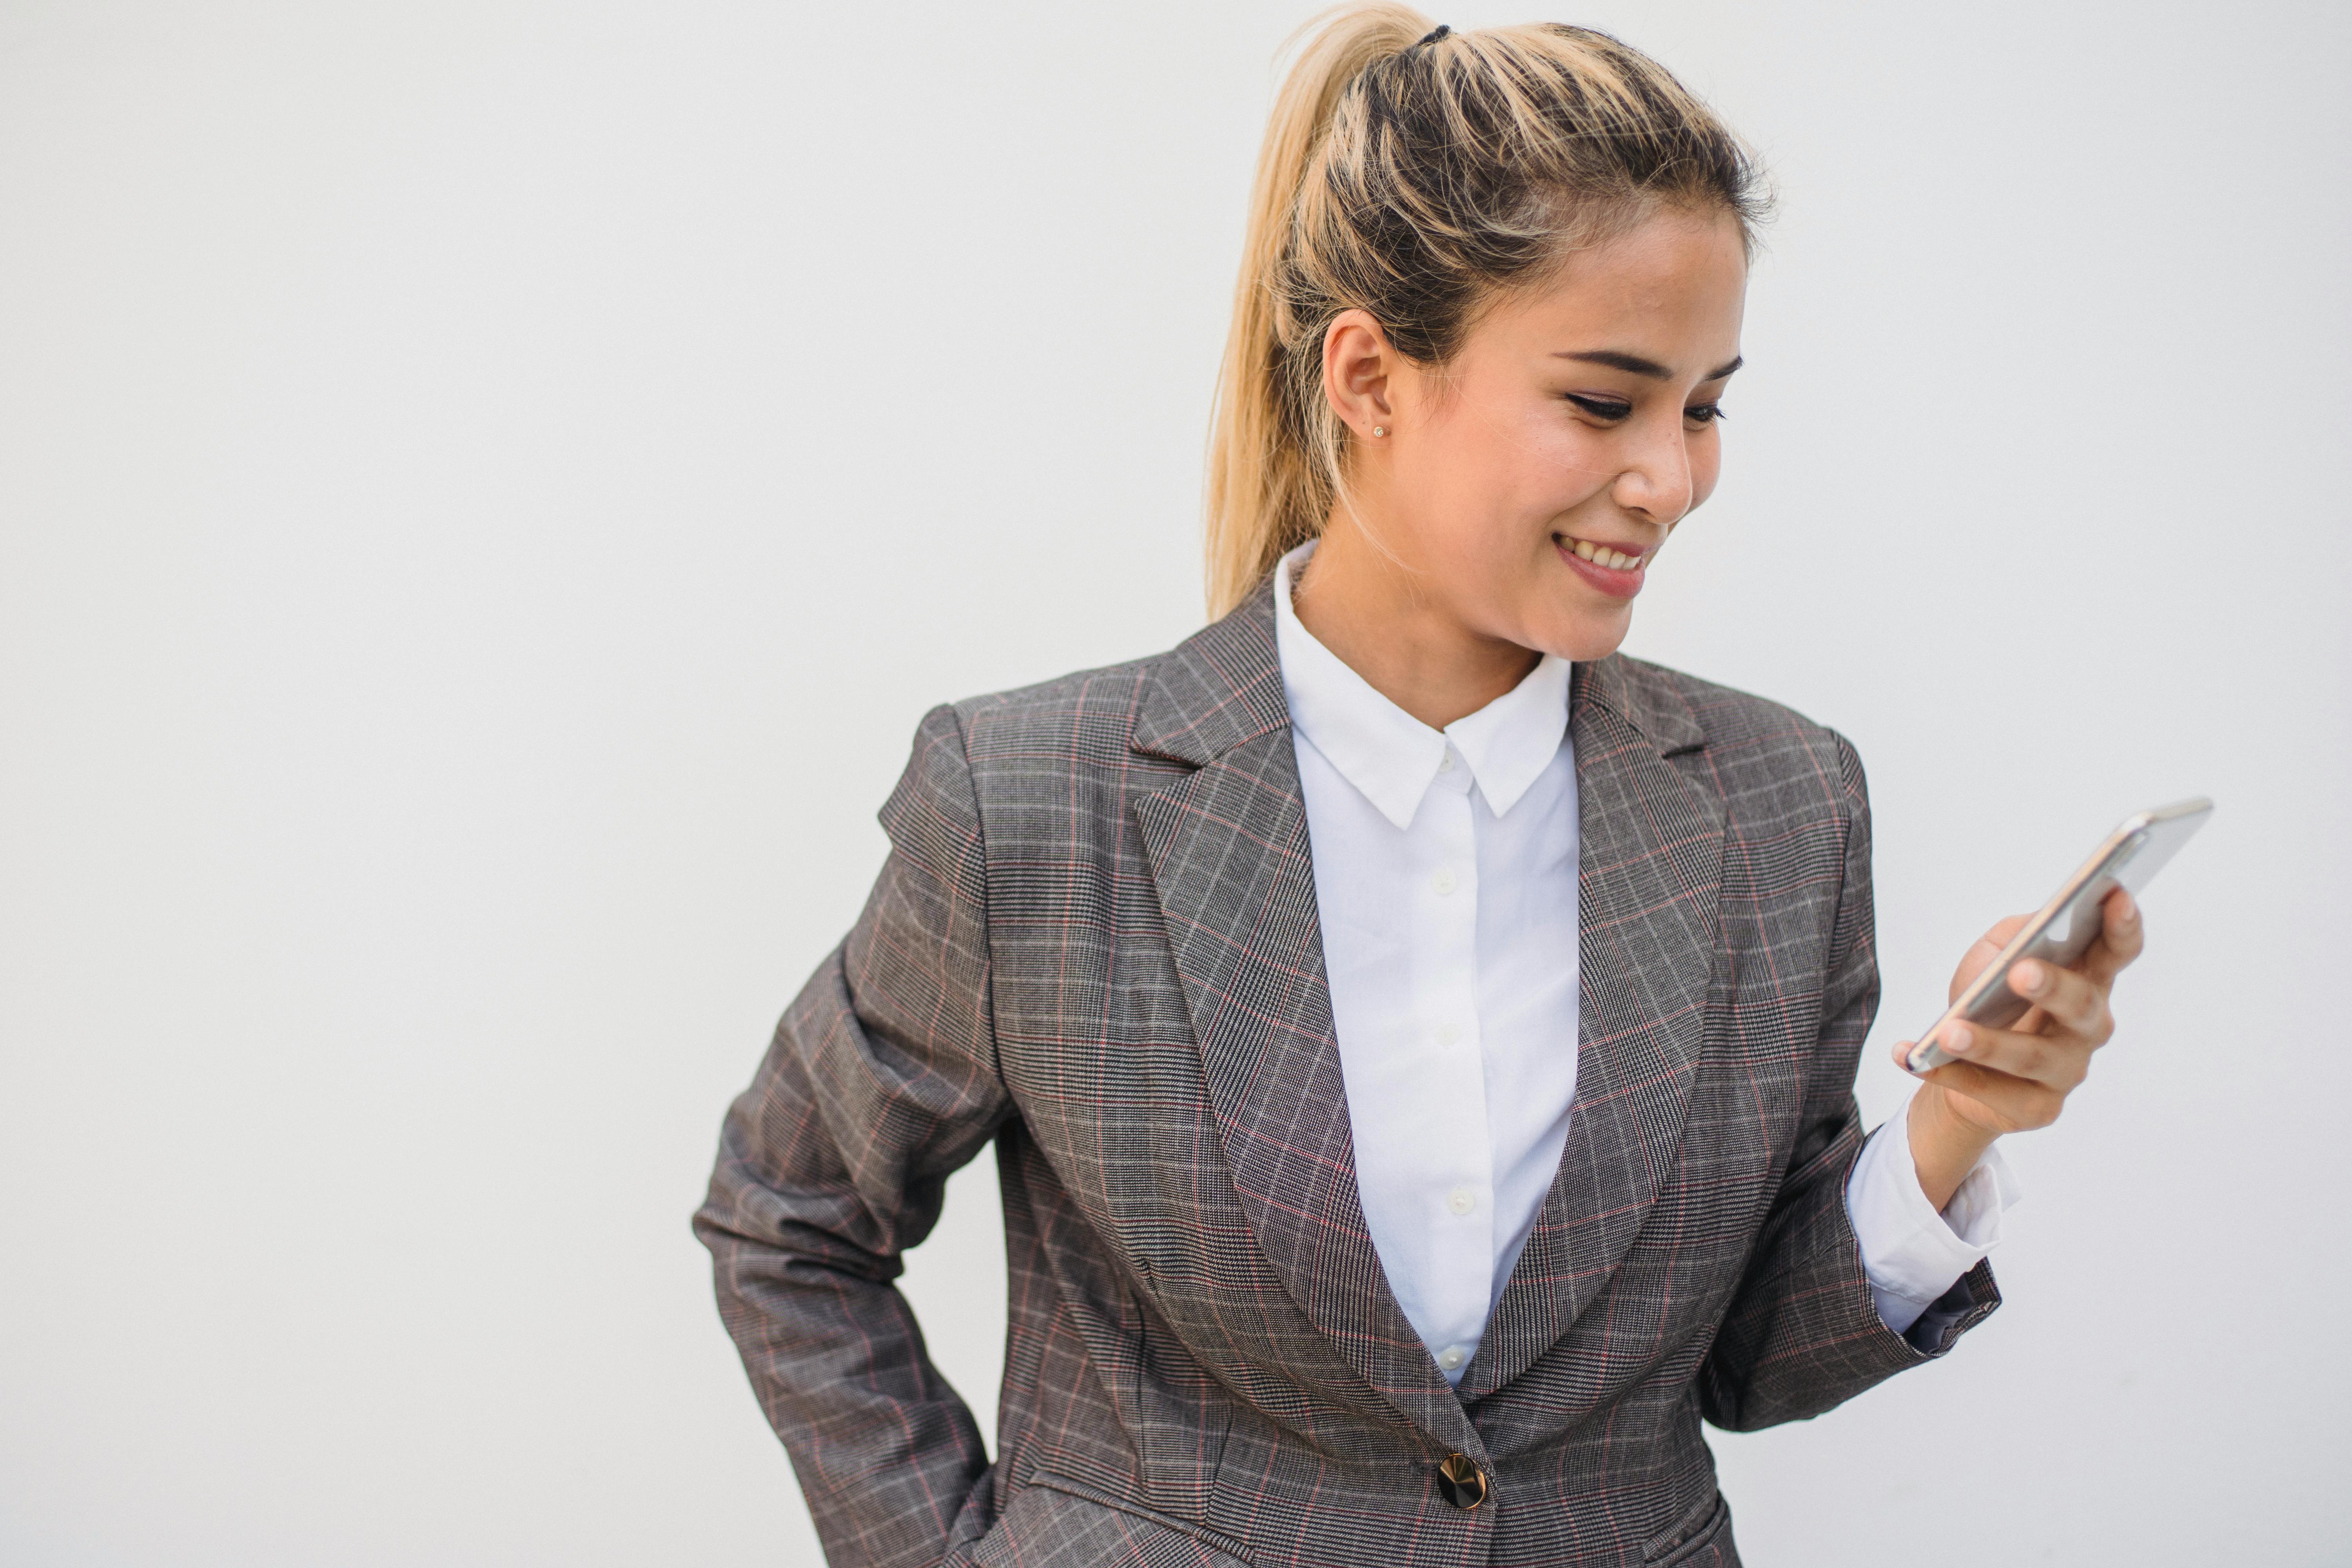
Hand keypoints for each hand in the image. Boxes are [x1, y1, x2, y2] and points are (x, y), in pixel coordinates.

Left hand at [1893, 888, 2144, 1209]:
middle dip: (2051, 987)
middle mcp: (2088, 1027)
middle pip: (2080, 1006)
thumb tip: (2031, 927)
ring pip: (2030, 1057)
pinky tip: (1912, 1057)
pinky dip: (1946, 1072)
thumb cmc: (1989, 998)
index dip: (2123, 925)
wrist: (1960, 1062)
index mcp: (2087, 980)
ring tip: (1949, 1031)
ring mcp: (2067, 1071)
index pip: (2117, 951)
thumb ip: (2015, 934)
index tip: (2115, 895)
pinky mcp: (2037, 1108)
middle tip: (2019, 972)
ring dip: (1987, 1042)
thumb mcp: (1996, 954)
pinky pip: (1989, 1091)